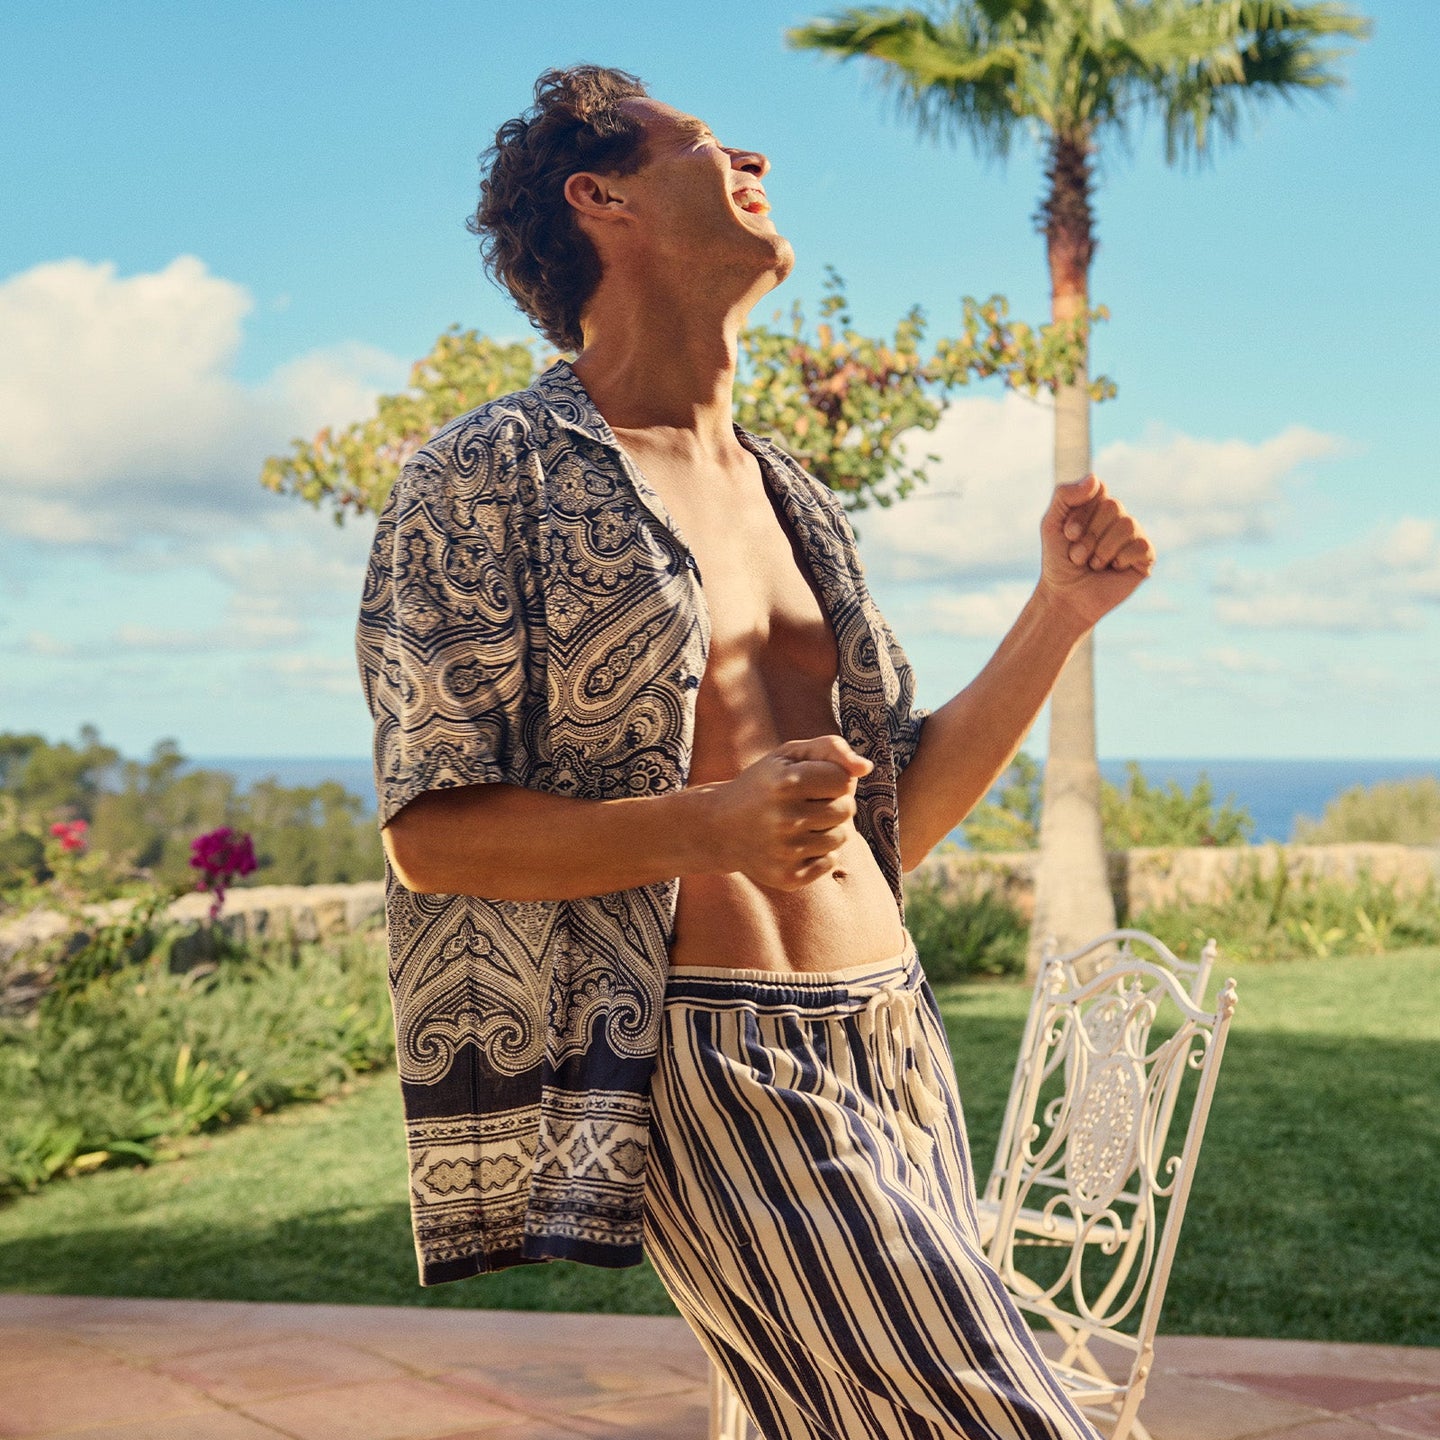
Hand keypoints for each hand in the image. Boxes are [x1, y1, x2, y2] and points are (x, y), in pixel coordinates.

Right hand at [699, 735, 871, 890]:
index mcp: (786, 783)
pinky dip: (820, 852)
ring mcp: (786, 852)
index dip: (833, 778)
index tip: (813, 780)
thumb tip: (865, 768)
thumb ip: (830, 749)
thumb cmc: (764, 784)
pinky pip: (830, 862)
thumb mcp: (789, 755)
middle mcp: (786, 819)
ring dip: (829, 828)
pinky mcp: (787, 877)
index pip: (844, 779)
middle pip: (847, 809)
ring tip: (802, 823)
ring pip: (842, 838)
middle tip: (809, 802)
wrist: (719, 826)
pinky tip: (796, 844)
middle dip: (835, 802)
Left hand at [1038, 473, 1154, 629]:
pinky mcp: (1146, 556)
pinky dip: (1120, 560)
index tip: (1068, 534)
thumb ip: (1064, 495)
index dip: (1082, 513)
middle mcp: (1118, 516)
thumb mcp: (1051, 524)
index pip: (1098, 489)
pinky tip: (1113, 569)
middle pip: (1113, 505)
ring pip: (1128, 524)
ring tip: (1092, 564)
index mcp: (1097, 504)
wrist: (1066, 597)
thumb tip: (1095, 478)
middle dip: (1089, 534)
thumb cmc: (1058, 560)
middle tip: (1077, 555)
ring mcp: (1134, 535)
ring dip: (1102, 550)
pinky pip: (1141, 545)